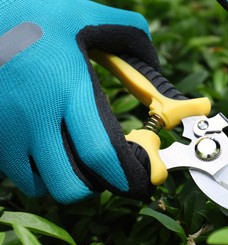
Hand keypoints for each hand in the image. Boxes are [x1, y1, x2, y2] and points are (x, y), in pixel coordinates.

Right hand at [0, 0, 157, 202]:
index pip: (101, 153)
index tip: (142, 176)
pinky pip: (18, 176)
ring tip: (79, 160)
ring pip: (43, 187)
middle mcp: (37, 118)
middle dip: (98, 186)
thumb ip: (129, 35)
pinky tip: (51, 151)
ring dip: (68, 181)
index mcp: (68, 89)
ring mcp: (9, 132)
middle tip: (109, 168)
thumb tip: (156, 64)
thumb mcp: (85, 16)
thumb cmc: (32, 15)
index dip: (126, 175)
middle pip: (71, 186)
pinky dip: (40, 174)